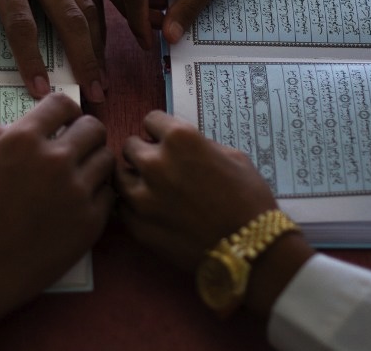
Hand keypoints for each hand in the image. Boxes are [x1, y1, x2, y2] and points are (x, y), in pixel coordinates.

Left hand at [0, 0, 105, 101]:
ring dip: (98, 45)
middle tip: (95, 93)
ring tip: (103, 78)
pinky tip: (101, 46)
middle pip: (69, 17)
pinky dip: (99, 21)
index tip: (40, 91)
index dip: (32, 60)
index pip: (22, 23)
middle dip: (85, 59)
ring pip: (88, 6)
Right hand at [0, 93, 114, 324]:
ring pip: (107, 160)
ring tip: (79, 174)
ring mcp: (76, 192)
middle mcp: (55, 160)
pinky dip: (98, 193)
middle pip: (94, 128)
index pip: (62, 104)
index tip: (63, 120)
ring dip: (94, 161)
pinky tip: (81, 200)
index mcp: (22, 140)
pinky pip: (109, 195)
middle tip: (74, 146)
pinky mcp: (90, 224)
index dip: (63, 110)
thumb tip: (16, 128)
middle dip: (84, 132)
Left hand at [116, 110, 278, 269]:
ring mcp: (141, 197)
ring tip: (154, 189)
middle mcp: (154, 163)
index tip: (167, 141)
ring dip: (135, 178)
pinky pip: (122, 207)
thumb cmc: (249, 199)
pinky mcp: (137, 226)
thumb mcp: (232, 156)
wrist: (250, 250)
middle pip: (130, 146)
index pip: (151, 120)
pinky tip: (154, 211)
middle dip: (145, 152)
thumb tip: (180, 146)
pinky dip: (134, 206)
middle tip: (162, 167)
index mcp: (180, 139)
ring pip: (119, 176)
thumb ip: (198, 145)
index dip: (161, 131)